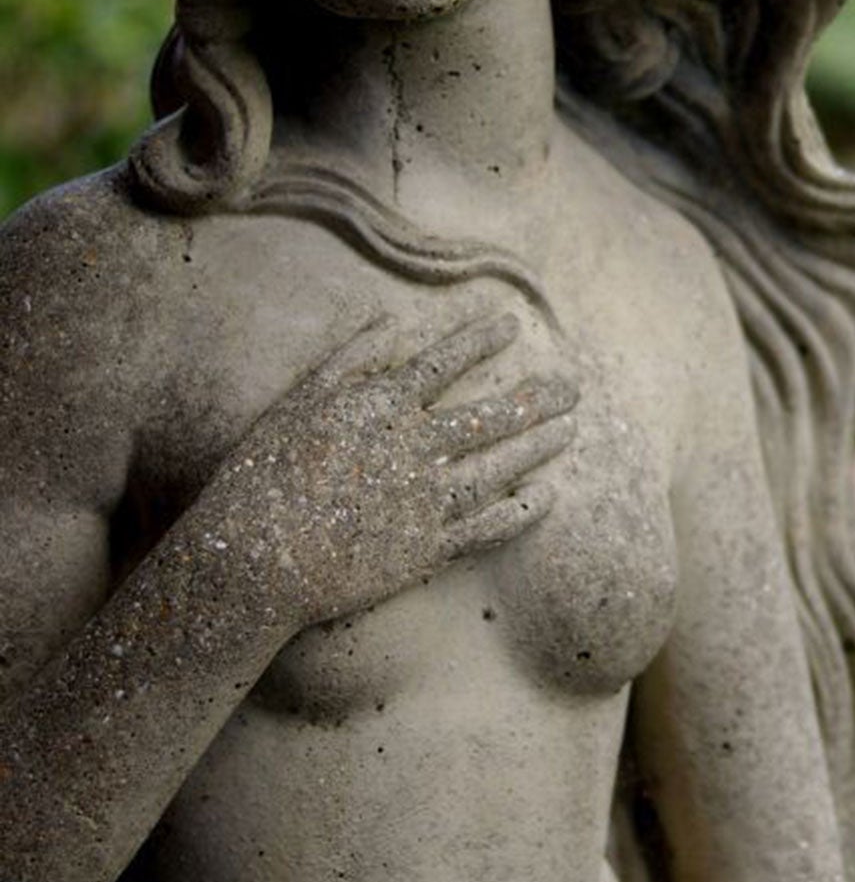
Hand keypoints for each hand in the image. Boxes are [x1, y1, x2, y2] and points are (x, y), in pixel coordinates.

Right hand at [212, 312, 577, 629]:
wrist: (254, 561)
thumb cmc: (264, 475)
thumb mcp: (298, 402)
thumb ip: (349, 359)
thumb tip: (389, 320)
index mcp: (382, 407)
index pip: (444, 363)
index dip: (480, 340)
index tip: (512, 324)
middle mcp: (414, 449)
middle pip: (491, 415)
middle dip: (536, 397)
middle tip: (573, 385)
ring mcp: (425, 501)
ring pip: (500, 466)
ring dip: (539, 445)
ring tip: (571, 428)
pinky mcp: (426, 550)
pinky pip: (488, 526)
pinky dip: (522, 511)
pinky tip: (548, 496)